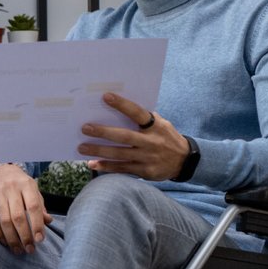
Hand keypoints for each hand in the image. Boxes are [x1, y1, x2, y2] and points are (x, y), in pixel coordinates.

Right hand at [0, 163, 47, 253]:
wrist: (0, 170)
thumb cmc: (20, 184)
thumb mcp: (33, 190)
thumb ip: (40, 206)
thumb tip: (48, 222)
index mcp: (27, 185)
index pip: (33, 207)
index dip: (37, 224)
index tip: (40, 240)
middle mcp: (11, 188)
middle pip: (18, 216)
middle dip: (24, 236)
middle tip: (30, 249)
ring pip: (4, 220)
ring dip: (12, 238)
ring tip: (18, 250)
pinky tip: (5, 242)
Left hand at [76, 93, 191, 180]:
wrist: (184, 161)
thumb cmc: (166, 137)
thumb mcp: (162, 124)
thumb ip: (144, 118)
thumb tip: (119, 108)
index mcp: (156, 126)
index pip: (137, 113)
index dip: (122, 105)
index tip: (105, 96)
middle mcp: (152, 142)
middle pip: (124, 136)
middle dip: (103, 132)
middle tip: (85, 128)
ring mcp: (148, 158)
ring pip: (120, 154)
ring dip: (99, 151)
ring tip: (82, 147)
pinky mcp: (145, 171)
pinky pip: (122, 169)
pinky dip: (106, 166)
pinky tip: (93, 163)